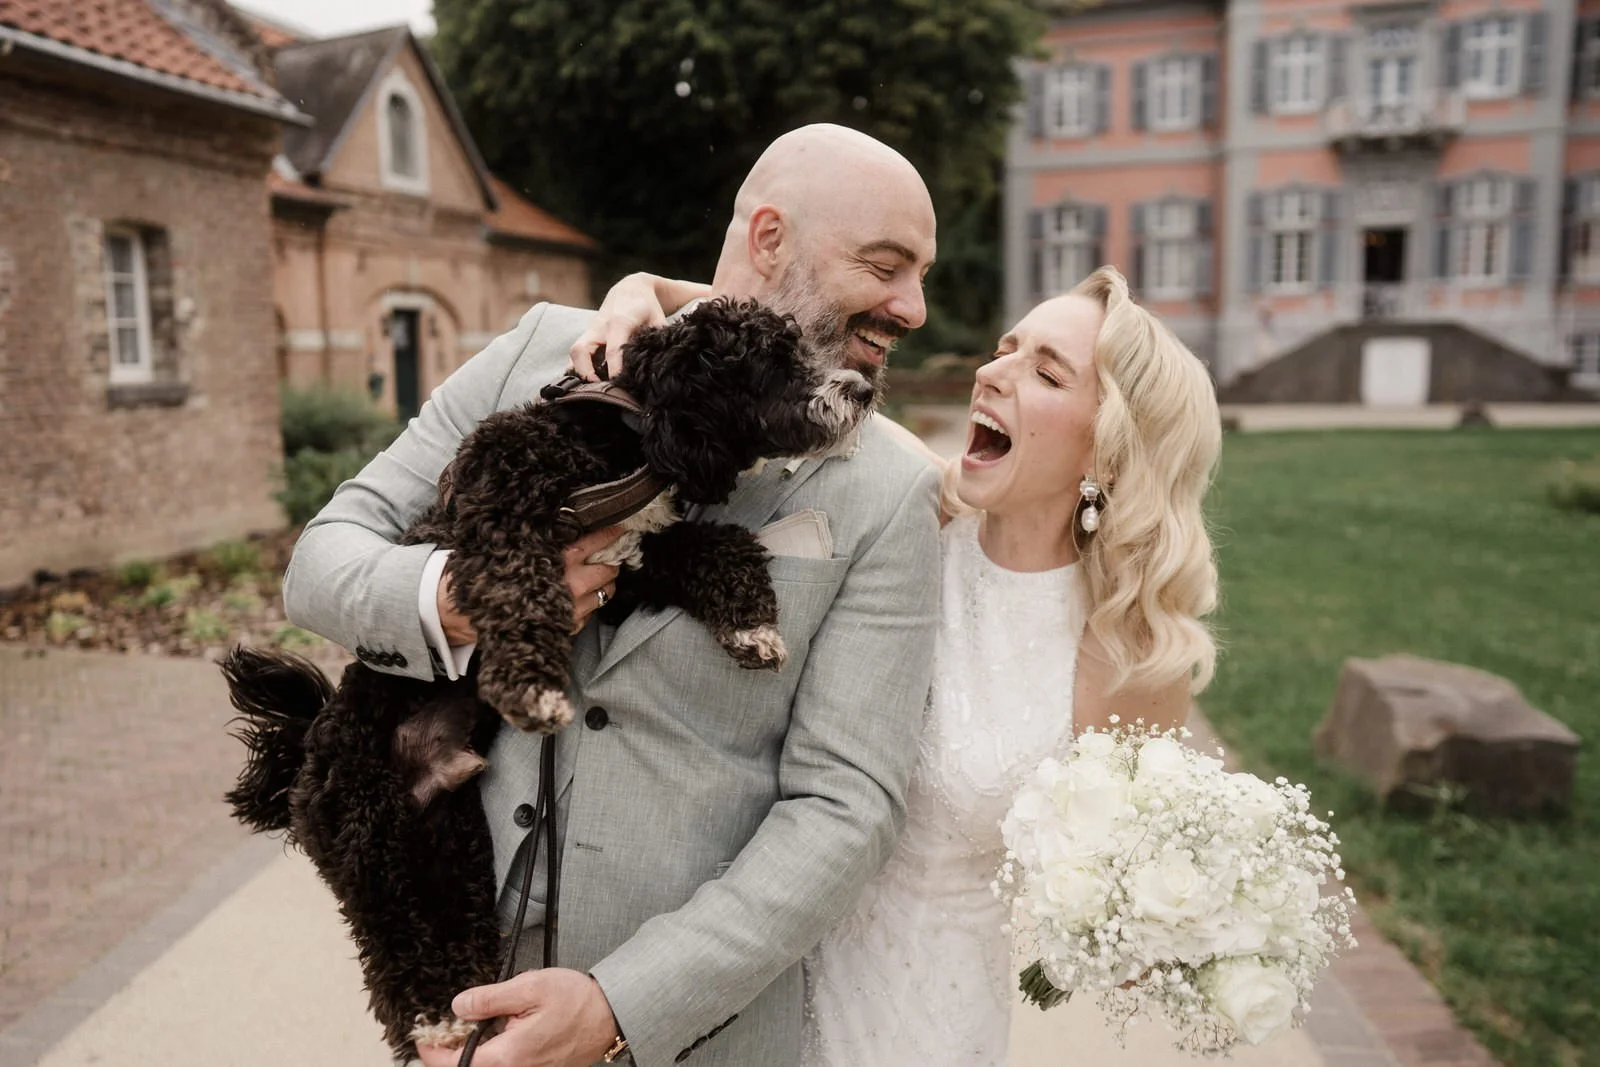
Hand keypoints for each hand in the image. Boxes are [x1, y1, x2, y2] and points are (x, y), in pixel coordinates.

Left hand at [416, 969, 620, 1066]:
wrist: (610, 1015)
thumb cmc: (576, 1001)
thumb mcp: (529, 987)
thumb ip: (490, 999)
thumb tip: (458, 1006)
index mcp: (509, 1055)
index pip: (456, 1064)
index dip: (433, 1051)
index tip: (423, 1036)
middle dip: (452, 1049)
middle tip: (446, 1025)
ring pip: (488, 1066)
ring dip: (473, 1049)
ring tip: (472, 1022)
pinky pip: (505, 1064)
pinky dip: (492, 1050)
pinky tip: (498, 1028)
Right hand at [436, 527, 620, 645]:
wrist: (469, 613)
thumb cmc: (493, 574)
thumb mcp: (517, 546)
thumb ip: (547, 537)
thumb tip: (573, 521)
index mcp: (557, 560)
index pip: (595, 542)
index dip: (612, 533)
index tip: (622, 527)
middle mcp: (569, 585)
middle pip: (609, 569)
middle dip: (612, 560)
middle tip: (611, 552)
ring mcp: (572, 610)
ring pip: (606, 592)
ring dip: (606, 582)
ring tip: (599, 573)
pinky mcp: (568, 627)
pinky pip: (592, 613)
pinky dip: (592, 602)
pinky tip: (582, 595)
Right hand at [569, 272, 669, 379]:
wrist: (630, 289)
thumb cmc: (647, 307)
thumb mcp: (658, 320)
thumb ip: (658, 341)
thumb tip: (664, 365)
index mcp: (619, 323)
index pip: (612, 350)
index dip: (614, 370)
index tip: (618, 385)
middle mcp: (600, 328)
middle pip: (581, 351)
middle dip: (585, 372)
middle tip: (599, 390)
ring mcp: (590, 332)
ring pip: (574, 352)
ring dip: (579, 372)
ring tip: (593, 389)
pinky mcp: (587, 336)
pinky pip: (576, 353)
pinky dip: (578, 367)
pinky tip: (589, 381)